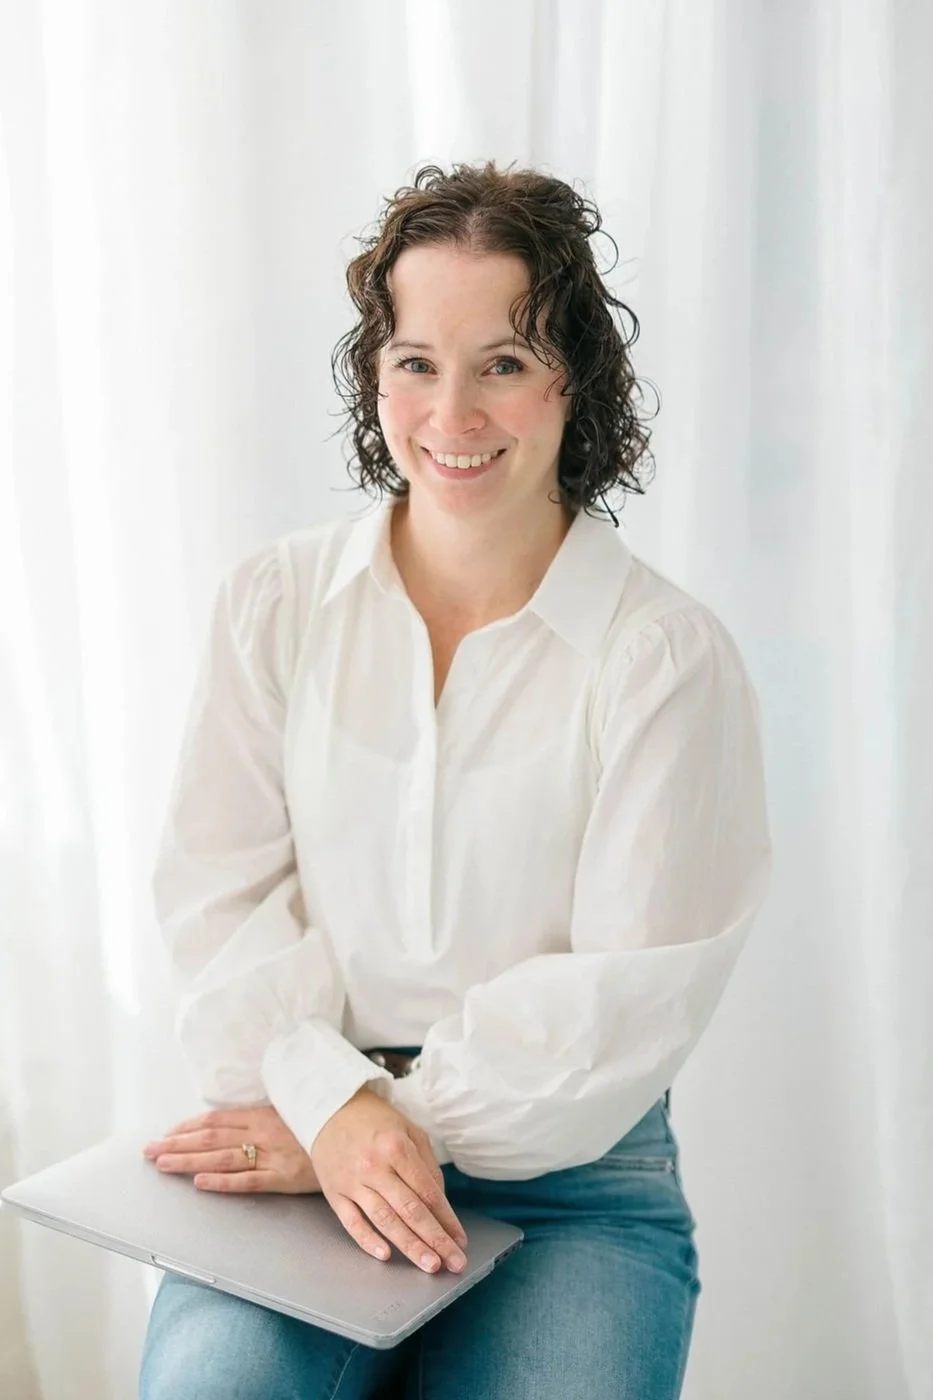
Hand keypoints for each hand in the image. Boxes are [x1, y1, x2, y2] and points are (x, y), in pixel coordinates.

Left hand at [143, 1105, 320, 1194]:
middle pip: (211, 1138)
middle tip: (150, 1150)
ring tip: (164, 1164)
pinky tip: (201, 1185)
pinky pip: (249, 1180)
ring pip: (222, 1158)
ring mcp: (272, 1154)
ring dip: (189, 1162)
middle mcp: (262, 1132)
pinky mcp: (284, 1177)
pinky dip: (223, 1182)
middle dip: (177, 1143)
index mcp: (262, 1114)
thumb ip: (262, 1117)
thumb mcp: (290, 1112)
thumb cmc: (321, 1126)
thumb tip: (233, 1121)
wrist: (354, 1139)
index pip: (216, 1120)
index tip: (167, 1133)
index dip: (187, 1127)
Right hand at [310, 1086, 468, 1273]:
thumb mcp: (409, 1130)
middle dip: (435, 1240)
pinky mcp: (335, 1193)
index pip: (427, 1192)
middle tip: (454, 1262)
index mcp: (396, 1148)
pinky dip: (368, 1241)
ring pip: (385, 1221)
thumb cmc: (375, 1121)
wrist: (330, 1109)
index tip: (460, 1239)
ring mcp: (352, 1182)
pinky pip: (352, 1223)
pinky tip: (386, 1256)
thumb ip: (427, 1165)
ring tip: (429, 1265)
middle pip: (410, 1211)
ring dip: (410, 1246)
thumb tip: (440, 1202)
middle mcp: (374, 1167)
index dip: (447, 1219)